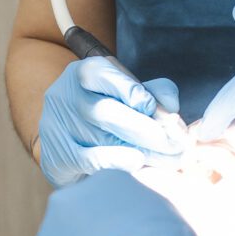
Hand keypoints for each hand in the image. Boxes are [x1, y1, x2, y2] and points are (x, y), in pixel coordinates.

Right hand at [38, 56, 184, 187]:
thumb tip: (171, 107)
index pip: (105, 73)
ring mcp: (58, 126)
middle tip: (177, 144)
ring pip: (101, 136)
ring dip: (142, 149)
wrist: (66, 140)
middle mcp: (66, 96)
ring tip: (170, 158)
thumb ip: (155, 92)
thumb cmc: (105, 109)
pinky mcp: (57, 155)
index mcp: (84, 72)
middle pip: (105, 110)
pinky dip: (115, 160)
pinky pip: (87, 159)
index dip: (134, 91)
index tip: (164, 112)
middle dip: (147, 129)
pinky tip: (138, 162)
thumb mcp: (129, 91)